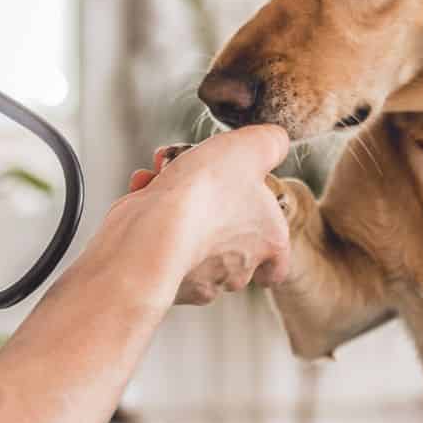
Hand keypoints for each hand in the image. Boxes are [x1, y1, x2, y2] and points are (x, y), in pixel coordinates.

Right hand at [123, 127, 290, 304]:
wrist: (153, 229)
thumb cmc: (207, 192)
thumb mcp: (252, 148)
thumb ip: (271, 143)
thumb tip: (275, 141)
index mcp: (270, 242)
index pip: (277, 264)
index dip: (265, 244)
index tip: (249, 223)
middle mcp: (238, 270)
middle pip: (232, 247)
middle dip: (212, 208)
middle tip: (196, 180)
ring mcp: (200, 280)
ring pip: (192, 240)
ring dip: (178, 206)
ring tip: (164, 178)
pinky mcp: (161, 278)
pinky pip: (159, 244)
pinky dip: (150, 215)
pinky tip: (144, 190)